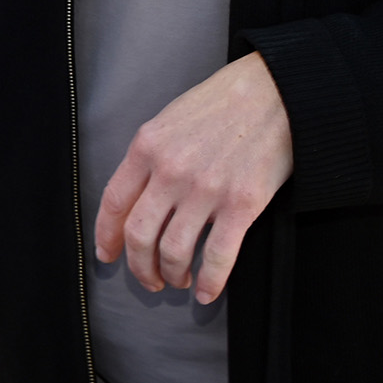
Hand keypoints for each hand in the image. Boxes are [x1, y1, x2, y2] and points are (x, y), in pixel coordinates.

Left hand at [93, 52, 291, 305]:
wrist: (275, 91)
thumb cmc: (222, 103)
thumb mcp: (170, 119)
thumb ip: (150, 156)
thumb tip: (136, 196)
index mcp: (147, 147)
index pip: (114, 202)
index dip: (107, 236)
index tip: (108, 254)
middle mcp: (171, 171)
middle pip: (139, 235)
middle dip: (139, 266)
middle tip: (149, 279)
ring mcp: (206, 189)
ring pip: (174, 251)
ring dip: (172, 274)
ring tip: (178, 280)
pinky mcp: (242, 204)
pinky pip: (217, 256)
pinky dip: (209, 282)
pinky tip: (205, 291)